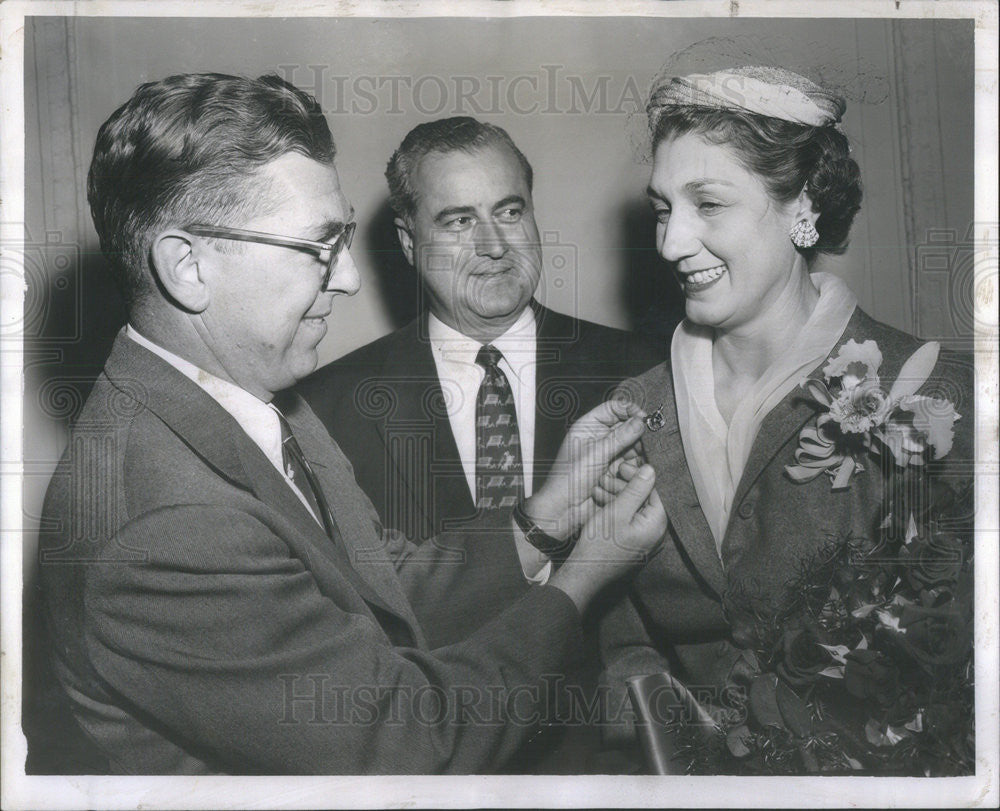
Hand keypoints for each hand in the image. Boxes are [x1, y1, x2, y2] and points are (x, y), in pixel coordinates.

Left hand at [521, 398, 646, 541]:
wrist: (565, 508)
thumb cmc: (569, 478)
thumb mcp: (596, 454)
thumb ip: (620, 437)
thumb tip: (640, 422)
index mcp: (588, 426)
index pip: (613, 408)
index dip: (629, 410)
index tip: (644, 418)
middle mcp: (599, 437)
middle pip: (625, 426)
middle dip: (638, 432)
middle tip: (651, 439)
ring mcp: (608, 453)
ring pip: (631, 444)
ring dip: (639, 449)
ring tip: (645, 456)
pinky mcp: (615, 469)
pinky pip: (631, 461)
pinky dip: (637, 463)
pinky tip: (640, 468)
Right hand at [549, 463, 666, 611]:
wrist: (585, 575)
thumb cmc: (600, 545)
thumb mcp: (617, 511)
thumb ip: (636, 490)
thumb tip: (651, 469)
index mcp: (657, 525)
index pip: (655, 491)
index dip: (639, 475)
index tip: (622, 467)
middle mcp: (656, 533)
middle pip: (646, 500)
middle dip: (625, 485)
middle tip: (607, 478)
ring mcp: (645, 540)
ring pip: (635, 509)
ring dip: (618, 496)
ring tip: (599, 489)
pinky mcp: (634, 544)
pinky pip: (630, 521)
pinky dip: (617, 510)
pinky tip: (601, 502)